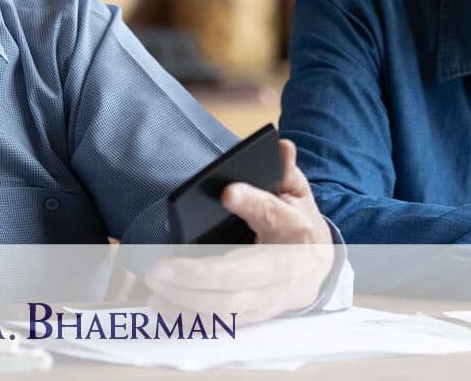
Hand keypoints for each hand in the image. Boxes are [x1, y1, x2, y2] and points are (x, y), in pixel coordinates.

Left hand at [144, 140, 333, 323]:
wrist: (315, 269)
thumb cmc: (296, 225)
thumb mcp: (297, 193)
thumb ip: (286, 171)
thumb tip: (281, 146)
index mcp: (293, 227)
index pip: (272, 212)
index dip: (251, 202)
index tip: (227, 192)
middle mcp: (281, 266)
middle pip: (239, 275)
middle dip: (197, 274)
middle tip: (159, 267)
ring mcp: (267, 296)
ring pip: (226, 306)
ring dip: (186, 301)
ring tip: (154, 286)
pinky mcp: (253, 315)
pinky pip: (220, 323)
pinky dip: (189, 319)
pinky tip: (162, 305)